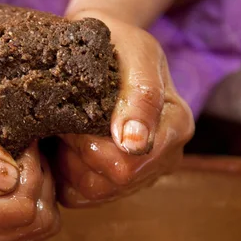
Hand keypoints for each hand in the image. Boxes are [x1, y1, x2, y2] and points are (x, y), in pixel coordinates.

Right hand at [0, 61, 59, 240]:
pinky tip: (23, 172)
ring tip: (22, 156)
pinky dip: (41, 197)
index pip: (13, 209)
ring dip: (41, 186)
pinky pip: (39, 227)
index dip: (26, 167)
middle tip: (25, 144)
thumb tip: (6, 180)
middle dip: (36, 176)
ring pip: (39, 225)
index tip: (16, 135)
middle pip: (30, 221)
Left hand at [54, 12, 194, 206]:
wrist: (104, 46)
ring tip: (65, 129)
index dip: (91, 145)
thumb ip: (141, 95)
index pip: (128, 165)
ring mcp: (142, 174)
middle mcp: (165, 157)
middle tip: (66, 119)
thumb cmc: (118, 43)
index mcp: (176, 126)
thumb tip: (135, 144)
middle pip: (110, 183)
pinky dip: (64, 174)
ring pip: (93, 192)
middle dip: (79, 152)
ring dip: (69, 162)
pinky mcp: (117, 183)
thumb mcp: (134, 52)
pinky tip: (63, 146)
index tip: (74, 114)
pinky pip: (80, 197)